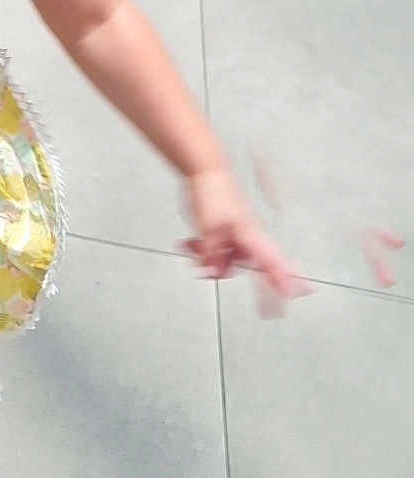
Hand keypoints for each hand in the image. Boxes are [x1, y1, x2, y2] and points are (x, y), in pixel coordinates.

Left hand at [182, 168, 309, 315]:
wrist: (202, 171)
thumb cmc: (213, 193)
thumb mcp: (209, 227)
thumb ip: (211, 254)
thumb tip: (212, 272)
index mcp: (250, 236)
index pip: (272, 263)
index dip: (283, 281)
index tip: (294, 297)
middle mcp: (245, 239)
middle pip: (248, 269)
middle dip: (232, 275)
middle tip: (258, 306)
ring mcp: (232, 236)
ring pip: (223, 262)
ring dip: (206, 261)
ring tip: (190, 246)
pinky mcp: (218, 232)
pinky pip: (211, 251)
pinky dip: (198, 250)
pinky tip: (184, 243)